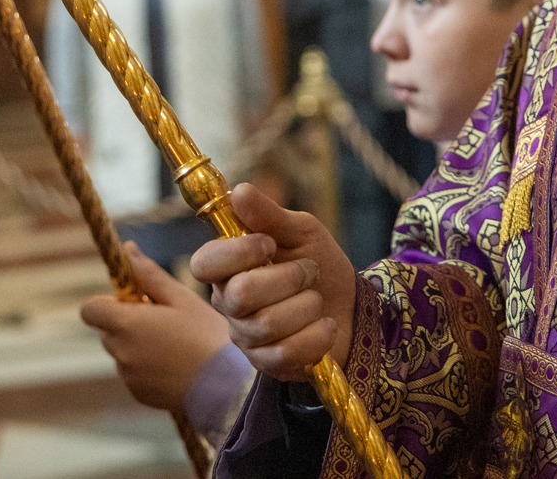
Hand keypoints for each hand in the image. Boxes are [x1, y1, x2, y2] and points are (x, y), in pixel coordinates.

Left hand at [80, 243, 230, 411]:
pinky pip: (133, 373)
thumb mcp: (180, 297)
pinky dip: (146, 365)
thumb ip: (148, 274)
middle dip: (126, 321)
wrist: (226, 385)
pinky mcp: (139, 394)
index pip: (90, 309)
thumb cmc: (206, 335)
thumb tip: (127, 249)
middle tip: (163, 319)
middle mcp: (120, 353)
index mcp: (126, 324)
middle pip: (107, 330)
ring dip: (136, 344)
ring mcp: (129, 377)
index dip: (107, 301)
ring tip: (175, 343)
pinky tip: (176, 363)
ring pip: (121, 351)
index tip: (135, 299)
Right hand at [190, 183, 354, 380]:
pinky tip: (326, 326)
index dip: (236, 253)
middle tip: (308, 272)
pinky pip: (285, 353)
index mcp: (229, 267)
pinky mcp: (267, 364)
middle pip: (240, 295)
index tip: (268, 243)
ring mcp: (246, 337)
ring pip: (266, 325)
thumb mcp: (301, 231)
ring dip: (306, 306)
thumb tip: (239, 191)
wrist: (351, 307)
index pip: (204, 263)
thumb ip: (269, 215)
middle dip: (286, 278)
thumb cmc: (319, 263)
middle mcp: (229, 303)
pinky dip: (316, 335)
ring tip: (317, 300)